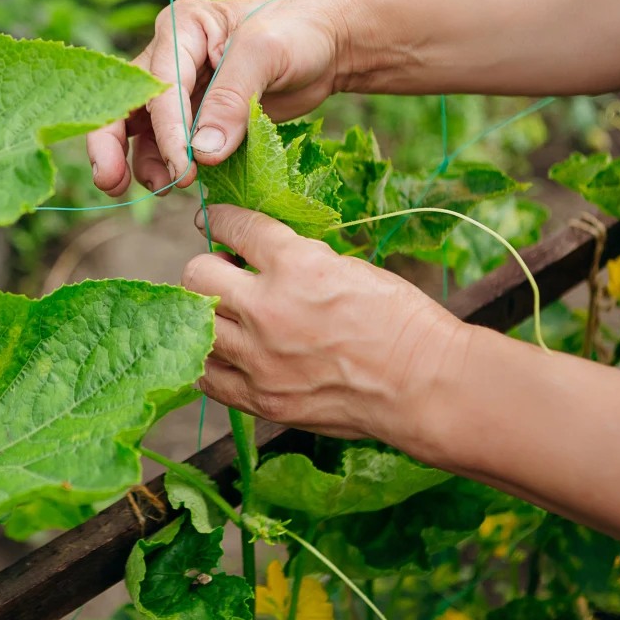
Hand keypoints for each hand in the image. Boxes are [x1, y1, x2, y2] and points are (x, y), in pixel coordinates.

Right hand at [86, 0, 348, 195]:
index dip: (164, 130)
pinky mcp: (194, 117)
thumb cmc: (300, 32)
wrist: (329, 45)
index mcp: (182, 28)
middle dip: (110, 144)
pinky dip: (167, 167)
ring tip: (166, 188)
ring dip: (144, 162)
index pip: (159, 84)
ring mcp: (179, 89)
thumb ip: (232, 99)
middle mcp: (170, 57)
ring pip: (140, 130)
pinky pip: (167, 145)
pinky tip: (179, 186)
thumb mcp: (266, 54)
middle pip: (125, 103)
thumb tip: (201, 154)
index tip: (182, 169)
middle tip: (111, 182)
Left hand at [181, 204, 464, 443]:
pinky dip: (210, 359)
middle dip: (208, 266)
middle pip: (197, 274)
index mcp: (297, 265)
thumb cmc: (401, 321)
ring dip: (208, 312)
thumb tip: (259, 255)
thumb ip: (298, 261)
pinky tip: (227, 352)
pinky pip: (207, 376)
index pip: (236, 228)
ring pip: (196, 324)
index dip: (221, 219)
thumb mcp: (349, 267)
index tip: (215, 221)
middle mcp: (269, 310)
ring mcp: (260, 359)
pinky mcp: (261, 399)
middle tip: (227, 273)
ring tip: (229, 314)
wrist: (423, 385)